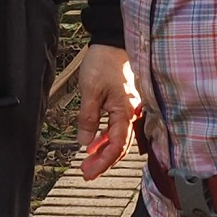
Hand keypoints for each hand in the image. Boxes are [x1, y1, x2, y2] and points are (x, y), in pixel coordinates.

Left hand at [77, 45, 139, 179]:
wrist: (111, 43)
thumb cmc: (103, 63)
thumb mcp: (90, 92)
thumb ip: (88, 119)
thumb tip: (85, 142)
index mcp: (125, 112)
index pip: (116, 146)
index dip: (103, 162)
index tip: (89, 172)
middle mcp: (131, 113)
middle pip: (120, 146)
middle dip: (103, 161)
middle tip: (87, 172)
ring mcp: (129, 109)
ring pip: (119, 138)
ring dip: (104, 151)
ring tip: (88, 161)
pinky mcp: (125, 104)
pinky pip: (118, 127)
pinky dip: (106, 137)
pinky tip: (95, 142)